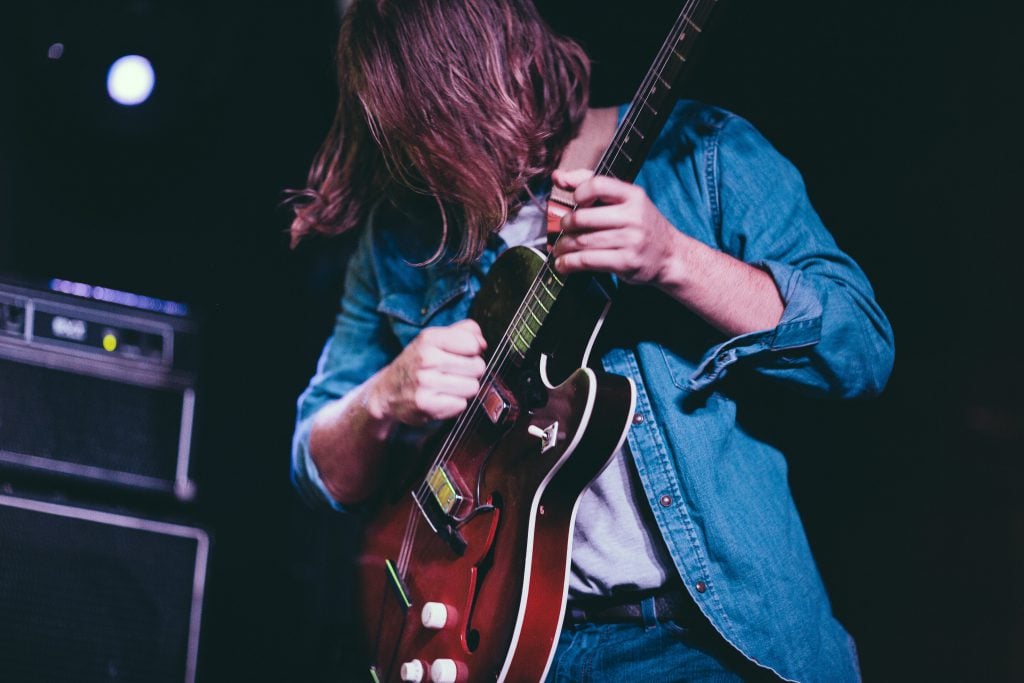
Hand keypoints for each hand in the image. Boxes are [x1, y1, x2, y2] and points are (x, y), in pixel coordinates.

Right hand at [368, 319, 486, 425]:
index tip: (463, 354)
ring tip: (447, 386)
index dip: (473, 351)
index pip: (473, 344)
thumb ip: (463, 332)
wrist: (387, 391)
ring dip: (464, 389)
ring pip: (472, 387)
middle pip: (477, 367)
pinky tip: (441, 398)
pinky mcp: (426, 406)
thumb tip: (483, 343)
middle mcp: (426, 359)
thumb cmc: (417, 363)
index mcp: (430, 338)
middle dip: (470, 371)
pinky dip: (454, 404)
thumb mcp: (435, 339)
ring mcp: (425, 383)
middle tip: (454, 373)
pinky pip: (461, 405)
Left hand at [550, 169, 682, 286]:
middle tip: (563, 230)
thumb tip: (558, 176)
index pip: (597, 184)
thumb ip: (592, 185)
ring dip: (563, 246)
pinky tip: (564, 264)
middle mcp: (633, 217)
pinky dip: (569, 263)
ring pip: (582, 241)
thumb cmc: (642, 225)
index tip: (575, 201)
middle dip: (565, 225)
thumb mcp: (626, 200)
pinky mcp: (625, 262)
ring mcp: (630, 241)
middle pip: (583, 217)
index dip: (578, 192)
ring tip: (560, 248)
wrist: (669, 255)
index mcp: (633, 196)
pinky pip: (587, 261)